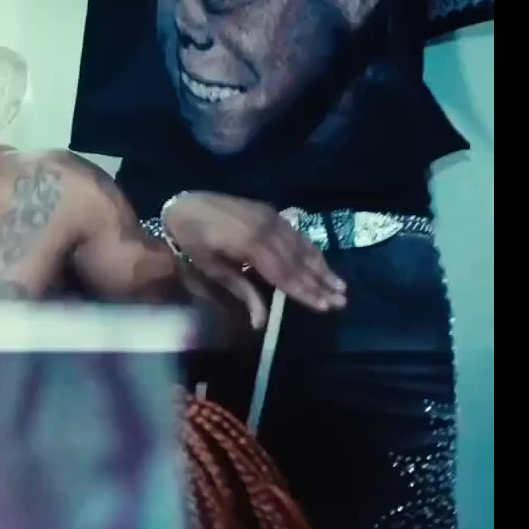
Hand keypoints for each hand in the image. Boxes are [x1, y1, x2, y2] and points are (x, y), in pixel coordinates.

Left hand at [163, 192, 347, 328]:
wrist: (186, 205)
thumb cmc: (193, 242)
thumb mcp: (211, 270)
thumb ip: (241, 292)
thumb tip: (260, 323)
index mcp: (250, 245)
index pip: (285, 275)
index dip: (305, 292)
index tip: (325, 307)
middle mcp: (267, 229)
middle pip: (298, 261)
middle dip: (320, 283)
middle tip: (342, 300)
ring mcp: (271, 217)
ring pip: (302, 246)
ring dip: (322, 267)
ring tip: (341, 285)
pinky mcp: (271, 212)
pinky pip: (296, 234)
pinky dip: (311, 250)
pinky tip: (322, 262)